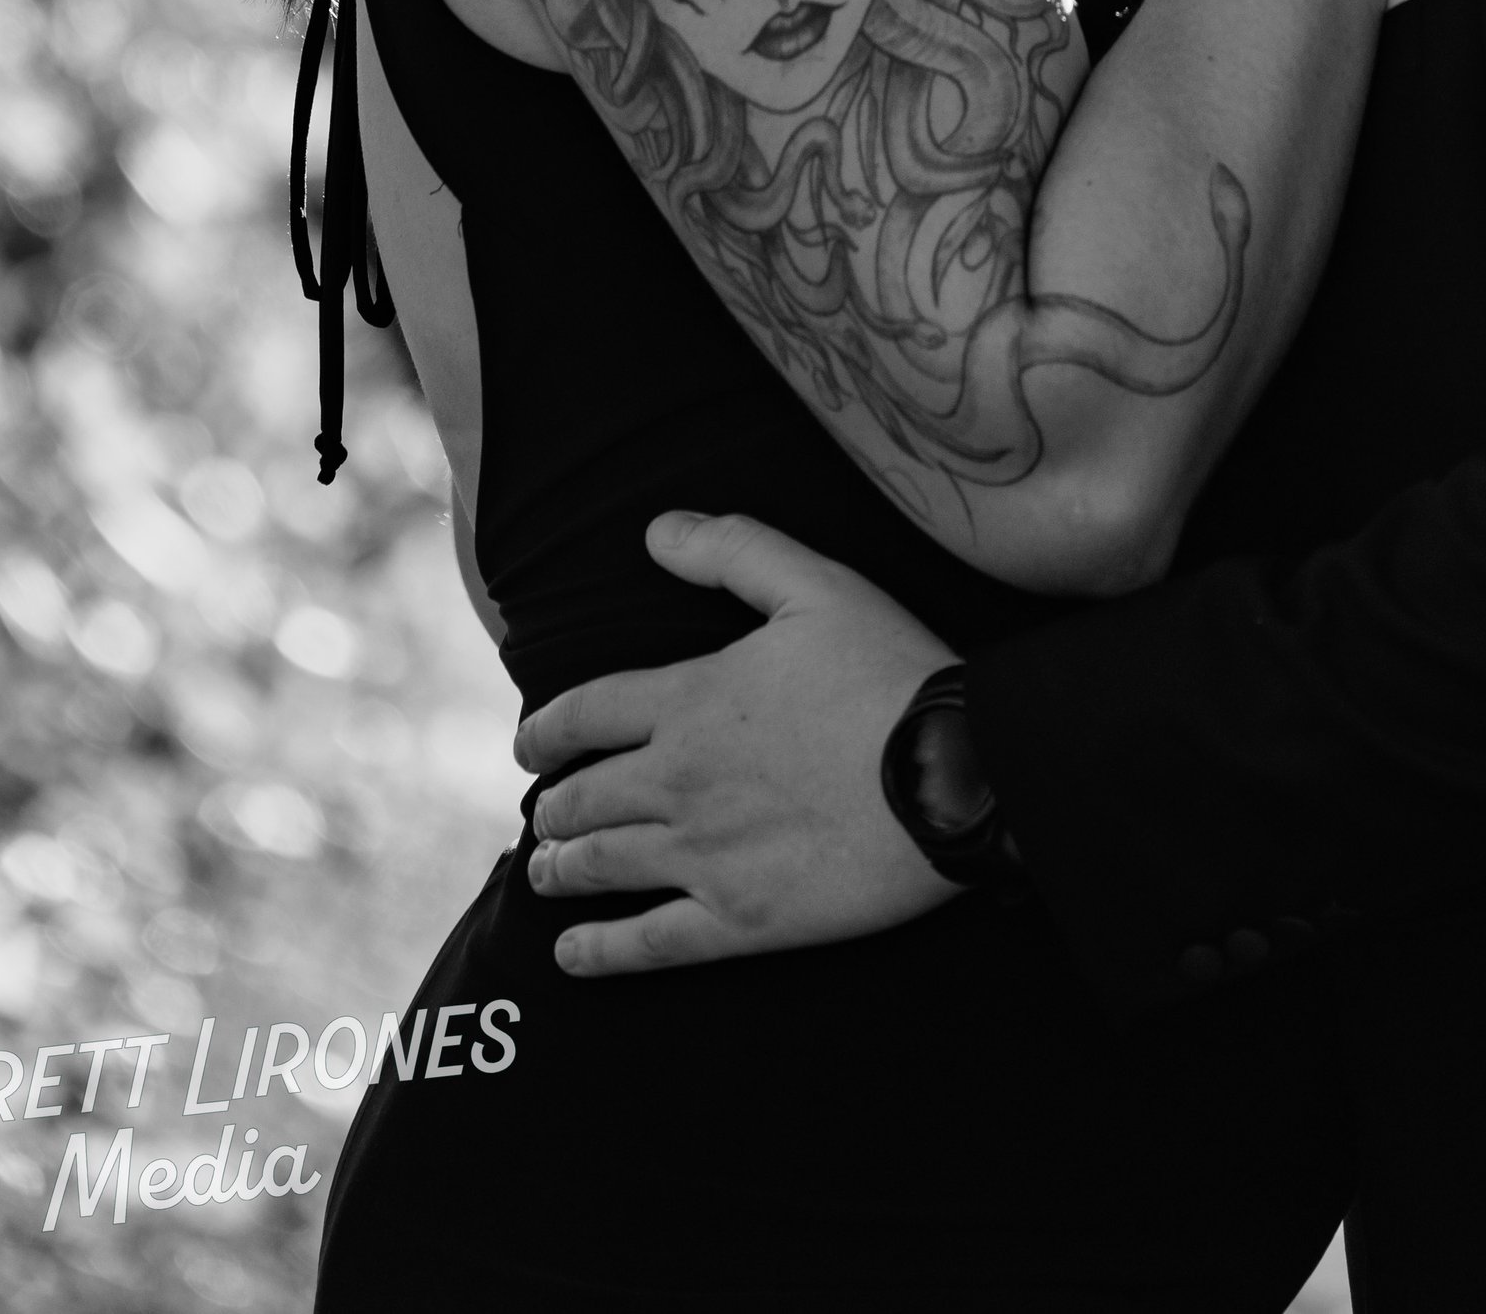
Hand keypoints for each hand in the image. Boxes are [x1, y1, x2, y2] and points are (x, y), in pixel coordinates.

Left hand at [512, 512, 961, 974]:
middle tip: (545, 815)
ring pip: (602, 866)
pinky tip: (571, 953)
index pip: (587, 713)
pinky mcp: (739, 919)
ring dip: (560, 868)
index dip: (546, 730)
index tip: (531, 747)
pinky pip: (648, 943)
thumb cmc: (889, 672)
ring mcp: (705, 855)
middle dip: (554, 806)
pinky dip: (598, 951)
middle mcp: (679, 780)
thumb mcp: (816, 584)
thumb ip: (732, 550)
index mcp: (691, 700)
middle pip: (585, 797)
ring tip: (544, 871)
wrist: (955, 774)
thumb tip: (656, 531)